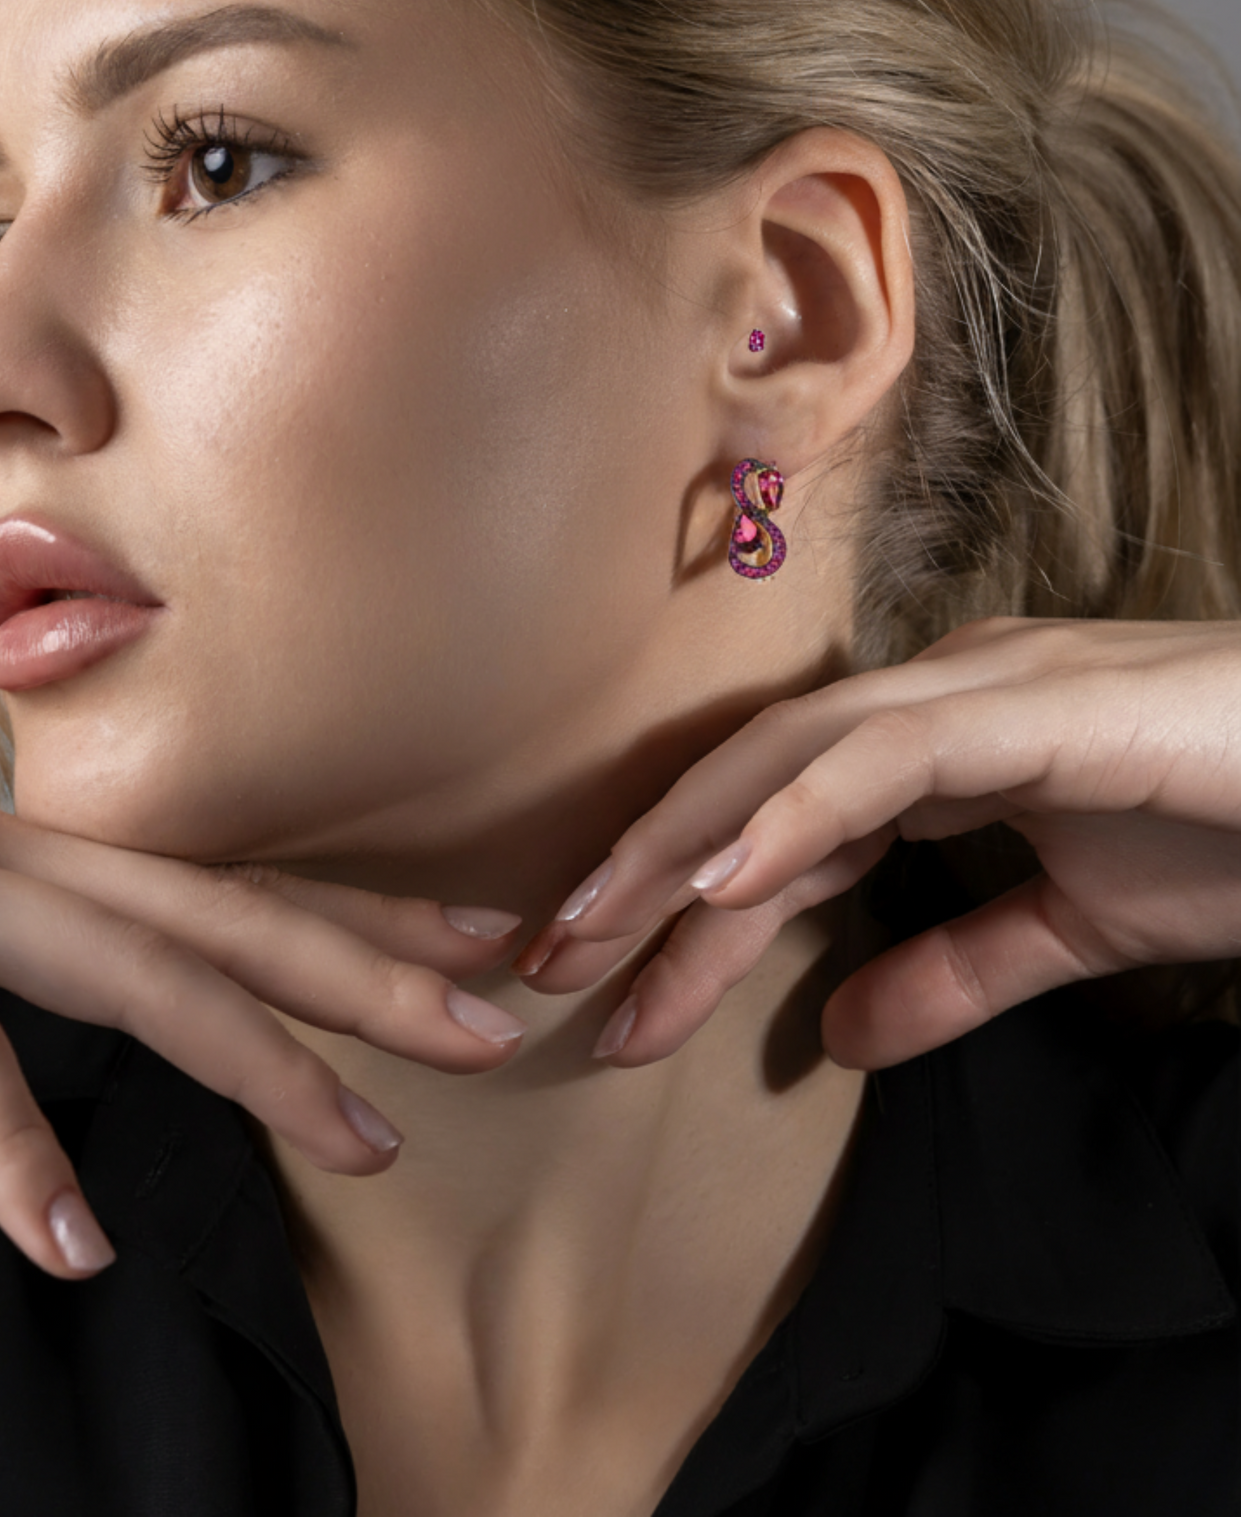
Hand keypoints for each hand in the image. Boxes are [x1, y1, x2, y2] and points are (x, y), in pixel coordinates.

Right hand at [0, 741, 524, 1277]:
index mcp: (11, 863)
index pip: (216, 887)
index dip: (351, 916)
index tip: (476, 939)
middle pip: (216, 916)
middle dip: (366, 972)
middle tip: (496, 1023)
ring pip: (123, 966)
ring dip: (256, 1056)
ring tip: (364, 1144)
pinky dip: (11, 1145)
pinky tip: (75, 1237)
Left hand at [516, 619, 1240, 1068]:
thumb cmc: (1238, 828)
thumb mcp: (1075, 930)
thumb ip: (957, 971)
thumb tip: (837, 1037)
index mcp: (943, 740)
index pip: (780, 826)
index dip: (684, 910)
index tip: (609, 998)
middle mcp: (940, 694)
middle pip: (755, 784)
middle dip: (646, 872)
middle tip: (550, 965)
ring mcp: (983, 685)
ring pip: (792, 754)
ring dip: (687, 842)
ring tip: (596, 930)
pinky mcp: (1036, 703)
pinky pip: (887, 754)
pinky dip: (796, 815)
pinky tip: (723, 880)